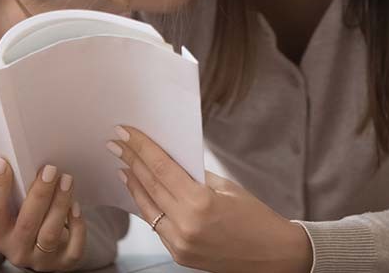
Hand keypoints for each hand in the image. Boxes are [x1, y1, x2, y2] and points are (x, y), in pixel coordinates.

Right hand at [0, 157, 86, 270]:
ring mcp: (40, 259)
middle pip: (27, 222)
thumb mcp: (11, 212)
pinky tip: (76, 206)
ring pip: (51, 233)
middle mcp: (16, 250)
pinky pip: (73, 248)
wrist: (40, 252)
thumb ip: (12, 192)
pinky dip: (77, 226)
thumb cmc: (24, 221)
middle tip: (49, 169)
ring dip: (60, 204)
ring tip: (66, 180)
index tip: (3, 162)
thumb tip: (10, 158)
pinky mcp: (62, 264)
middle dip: (40, 194)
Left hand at [108, 126, 313, 272]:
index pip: (161, 168)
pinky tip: (140, 192)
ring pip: (147, 207)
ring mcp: (180, 244)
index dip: (140, 148)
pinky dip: (146, 206)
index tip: (124, 132)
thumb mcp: (226, 188)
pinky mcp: (180, 256)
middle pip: (149, 185)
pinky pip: (156, 226)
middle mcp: (186, 225)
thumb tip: (168, 160)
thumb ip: (195, 176)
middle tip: (115, 143)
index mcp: (200, 203)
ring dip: (133, 184)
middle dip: (130, 161)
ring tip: (122, 165)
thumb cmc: (255, 217)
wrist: (272, 256)